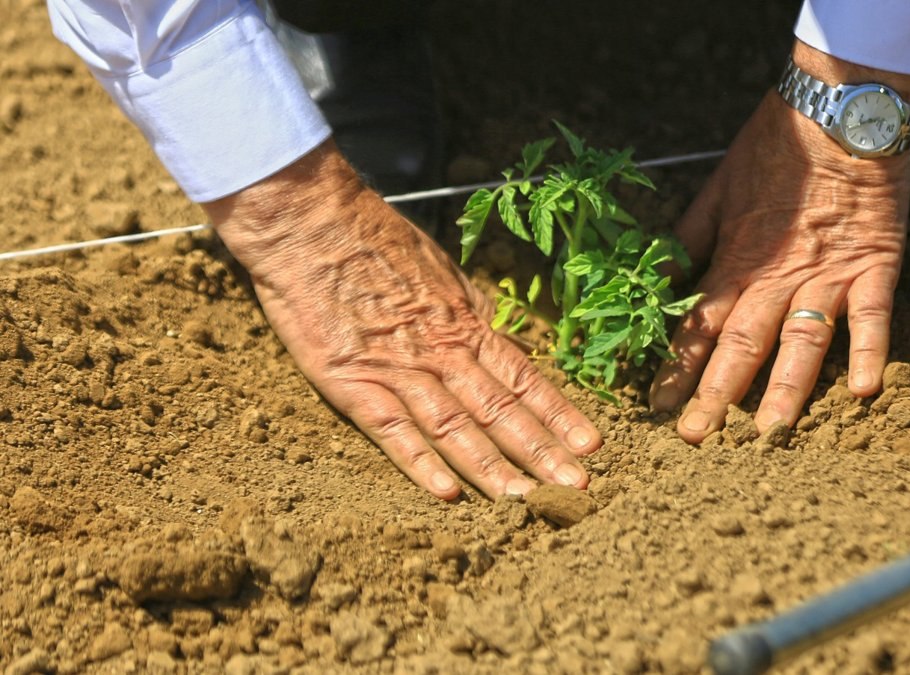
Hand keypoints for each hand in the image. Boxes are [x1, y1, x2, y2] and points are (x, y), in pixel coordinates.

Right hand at [203, 141, 600, 499]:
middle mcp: (442, 351)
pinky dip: (420, 463)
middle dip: (541, 452)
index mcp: (464, 323)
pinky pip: (393, 430)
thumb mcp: (438, 270)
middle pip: (500, 411)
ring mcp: (399, 368)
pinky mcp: (353, 382)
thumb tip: (498, 339)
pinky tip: (448, 494)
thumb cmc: (372, 239)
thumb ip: (466, 312)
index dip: (558, 414)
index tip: (590, 445)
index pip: (522, 378)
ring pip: (456, 428)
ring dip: (493, 469)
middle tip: (577, 489)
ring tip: (527, 503)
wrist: (311, 223)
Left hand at [650, 41, 909, 443]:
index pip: (698, 326)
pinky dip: (869, 350)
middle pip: (741, 345)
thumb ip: (687, 242)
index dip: (676, 368)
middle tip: (695, 439)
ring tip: (770, 433)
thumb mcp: (714, 192)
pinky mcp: (873, 265)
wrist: (836, 113)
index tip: (657, 406)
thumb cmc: (771, 150)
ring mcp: (826, 275)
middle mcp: (776, 277)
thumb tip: (655, 280)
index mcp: (735, 261)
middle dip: (715, 395)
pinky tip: (864, 391)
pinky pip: (872, 314)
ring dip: (785, 388)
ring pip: (801, 340)